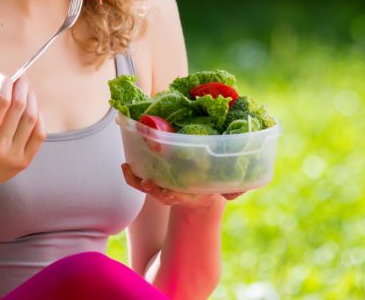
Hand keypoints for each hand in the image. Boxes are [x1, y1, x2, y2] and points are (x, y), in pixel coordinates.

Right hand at [0, 73, 45, 196]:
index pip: (1, 101)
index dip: (5, 83)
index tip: (3, 76)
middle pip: (19, 107)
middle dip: (21, 86)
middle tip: (20, 77)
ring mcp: (14, 156)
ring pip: (32, 119)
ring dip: (32, 99)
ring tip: (27, 90)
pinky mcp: (24, 161)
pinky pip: (39, 134)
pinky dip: (39, 117)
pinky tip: (32, 109)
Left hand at [121, 164, 245, 206]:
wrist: (201, 199)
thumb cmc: (211, 186)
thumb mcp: (221, 187)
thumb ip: (232, 190)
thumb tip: (239, 194)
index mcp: (187, 195)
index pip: (176, 197)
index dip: (169, 194)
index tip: (165, 192)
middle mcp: (173, 194)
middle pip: (158, 194)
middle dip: (151, 189)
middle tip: (145, 183)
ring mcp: (163, 189)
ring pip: (145, 187)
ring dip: (135, 180)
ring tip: (127, 168)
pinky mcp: (155, 181)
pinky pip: (139, 181)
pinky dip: (131, 175)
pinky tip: (125, 165)